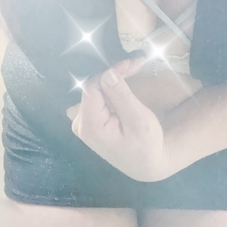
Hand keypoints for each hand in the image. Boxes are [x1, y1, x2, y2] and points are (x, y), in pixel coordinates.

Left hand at [66, 58, 171, 180]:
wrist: (146, 164)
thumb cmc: (146, 145)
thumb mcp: (138, 120)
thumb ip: (121, 97)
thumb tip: (108, 73)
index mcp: (90, 126)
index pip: (92, 87)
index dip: (111, 71)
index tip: (132, 63)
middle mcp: (80, 123)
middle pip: (92, 87)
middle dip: (114, 73)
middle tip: (136, 63)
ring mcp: (83, 122)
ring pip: (95, 90)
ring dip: (113, 78)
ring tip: (133, 68)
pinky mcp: (89, 120)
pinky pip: (97, 97)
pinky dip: (111, 88)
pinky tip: (124, 80)